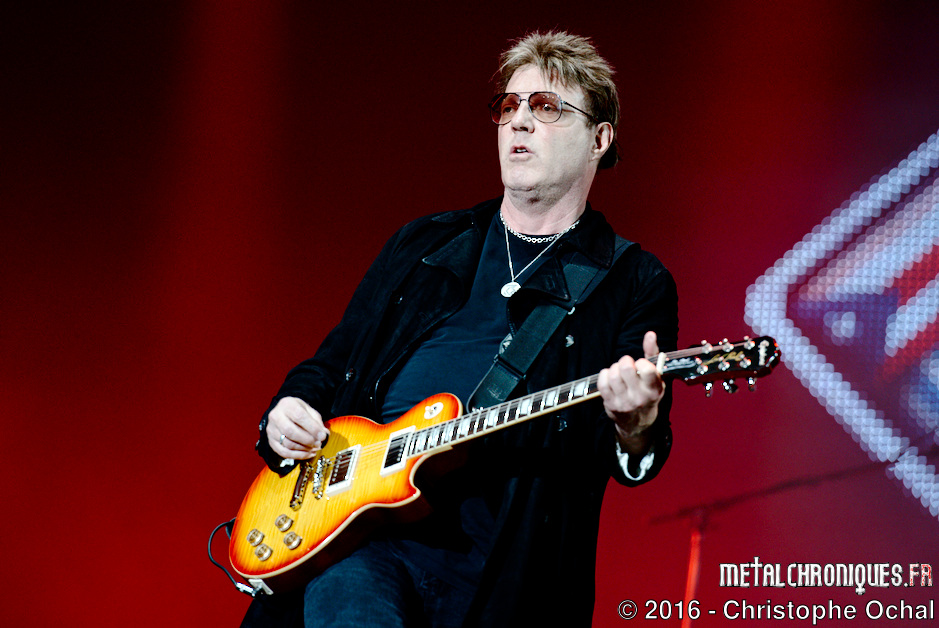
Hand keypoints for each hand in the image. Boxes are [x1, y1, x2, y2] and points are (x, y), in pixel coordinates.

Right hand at [266, 396, 329, 459]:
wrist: (284, 412)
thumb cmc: (298, 411)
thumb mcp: (309, 411)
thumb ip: (317, 422)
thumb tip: (324, 435)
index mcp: (287, 404)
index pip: (299, 416)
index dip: (312, 428)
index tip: (322, 436)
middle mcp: (276, 416)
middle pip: (290, 431)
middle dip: (307, 440)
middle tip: (318, 443)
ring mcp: (271, 429)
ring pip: (287, 443)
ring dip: (303, 449)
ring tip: (314, 448)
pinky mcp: (271, 441)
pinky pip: (283, 452)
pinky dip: (298, 455)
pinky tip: (308, 454)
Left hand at [597, 331, 665, 454]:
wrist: (638, 421)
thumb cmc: (647, 392)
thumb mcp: (656, 376)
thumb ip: (653, 354)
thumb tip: (650, 333)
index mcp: (654, 389)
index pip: (647, 370)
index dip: (641, 362)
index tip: (641, 364)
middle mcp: (640, 397)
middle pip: (626, 369)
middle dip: (625, 361)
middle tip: (627, 364)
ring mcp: (624, 402)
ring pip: (613, 375)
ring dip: (614, 368)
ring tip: (619, 371)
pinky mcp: (610, 404)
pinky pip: (602, 383)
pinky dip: (605, 375)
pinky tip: (610, 377)